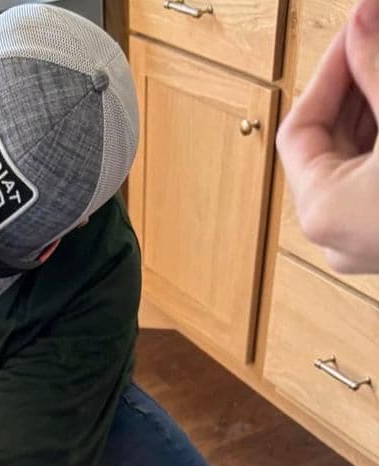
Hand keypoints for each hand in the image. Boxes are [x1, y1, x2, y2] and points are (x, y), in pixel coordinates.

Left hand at [276, 0, 378, 273]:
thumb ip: (376, 69)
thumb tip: (362, 22)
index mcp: (324, 211)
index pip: (299, 130)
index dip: (329, 72)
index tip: (356, 33)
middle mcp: (336, 235)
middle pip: (327, 144)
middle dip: (354, 87)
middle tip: (374, 39)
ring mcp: (363, 240)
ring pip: (354, 160)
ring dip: (371, 110)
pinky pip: (373, 180)